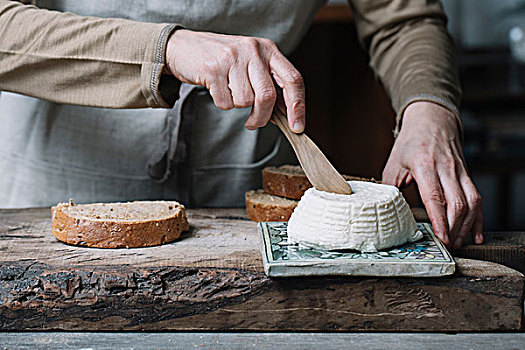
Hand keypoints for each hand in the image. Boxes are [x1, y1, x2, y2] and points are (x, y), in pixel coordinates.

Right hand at [165, 29, 304, 131]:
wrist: (184, 47)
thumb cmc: (223, 60)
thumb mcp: (251, 64)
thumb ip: (269, 83)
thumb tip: (287, 114)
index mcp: (269, 49)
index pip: (293, 80)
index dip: (298, 106)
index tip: (297, 127)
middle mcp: (253, 50)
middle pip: (268, 96)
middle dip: (262, 117)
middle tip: (253, 123)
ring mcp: (233, 58)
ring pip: (246, 101)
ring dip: (238, 106)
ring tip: (229, 92)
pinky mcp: (213, 68)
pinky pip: (225, 102)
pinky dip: (222, 103)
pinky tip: (217, 88)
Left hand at [382, 101, 482, 247]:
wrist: (432, 120)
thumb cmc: (410, 143)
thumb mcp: (393, 163)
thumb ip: (390, 188)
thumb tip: (387, 212)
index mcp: (424, 164)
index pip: (435, 196)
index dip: (439, 219)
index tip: (441, 237)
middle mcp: (446, 168)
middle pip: (457, 202)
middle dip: (454, 228)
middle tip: (448, 245)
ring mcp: (460, 171)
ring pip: (471, 202)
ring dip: (467, 226)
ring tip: (458, 243)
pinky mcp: (467, 174)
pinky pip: (477, 198)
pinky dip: (478, 218)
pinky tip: (475, 233)